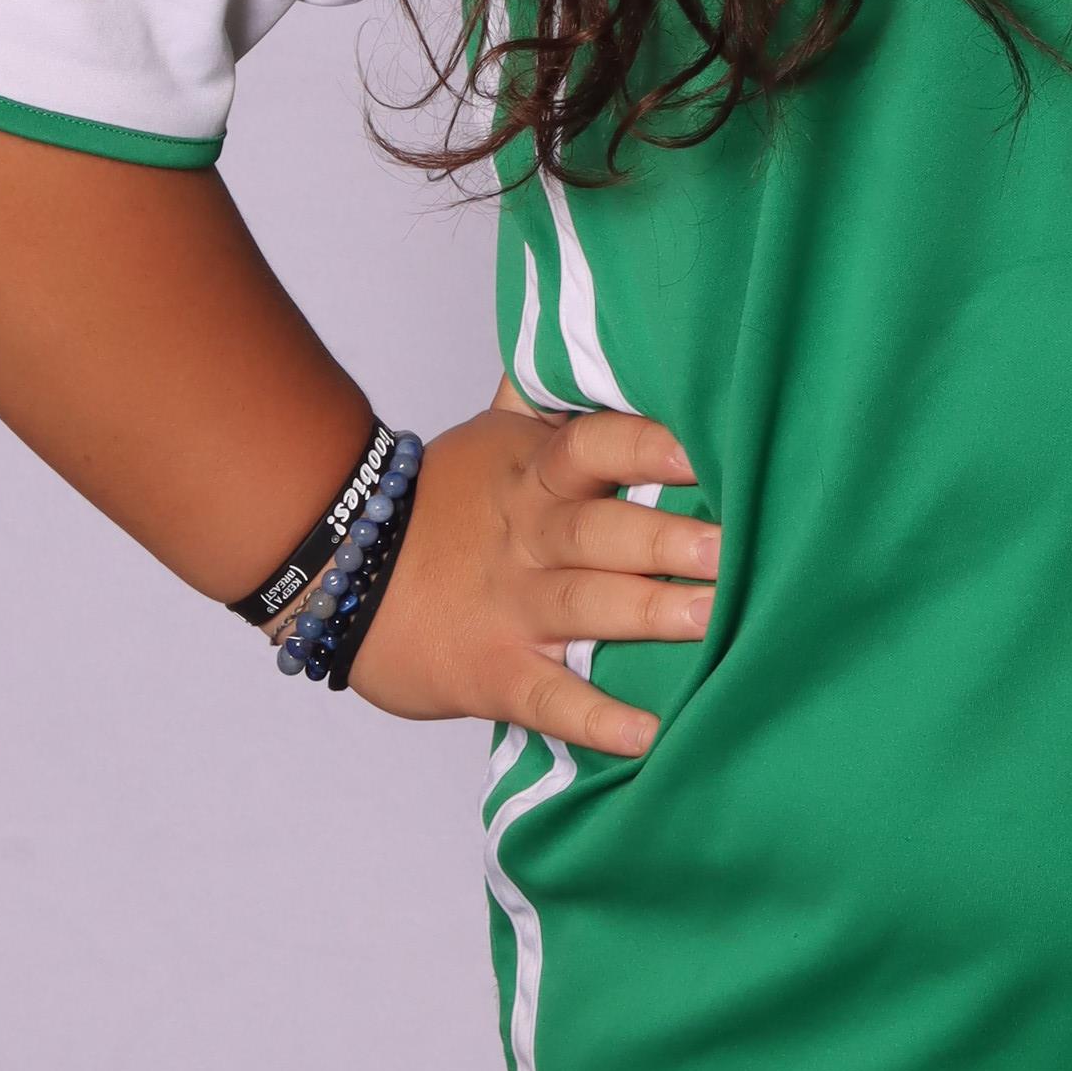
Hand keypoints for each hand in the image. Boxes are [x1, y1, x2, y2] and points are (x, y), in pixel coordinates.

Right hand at [346, 386, 717, 754]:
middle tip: (737, 544)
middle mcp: (529, 538)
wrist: (334, 574)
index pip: (592, 447)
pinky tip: (649, 734)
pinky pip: (548, 699)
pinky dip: (595, 719)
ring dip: (651, 612)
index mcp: (534, 476)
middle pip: (602, 530)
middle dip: (670, 537)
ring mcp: (511, 608)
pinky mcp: (493, 674)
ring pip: (586, 606)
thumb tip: (584, 336)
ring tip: (717, 616)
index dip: (645, 445)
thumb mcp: (490, 439)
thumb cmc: (435, 504)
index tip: (704, 446)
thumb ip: (545, 398)